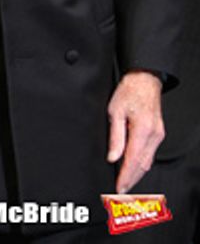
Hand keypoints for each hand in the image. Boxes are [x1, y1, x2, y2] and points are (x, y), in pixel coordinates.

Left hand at [107, 70, 163, 192]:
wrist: (144, 81)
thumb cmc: (128, 92)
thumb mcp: (114, 111)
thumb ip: (115, 137)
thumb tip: (112, 157)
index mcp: (142, 130)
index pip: (133, 161)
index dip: (126, 176)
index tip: (119, 187)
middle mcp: (154, 136)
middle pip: (143, 165)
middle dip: (132, 180)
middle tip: (121, 190)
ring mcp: (158, 135)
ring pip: (148, 162)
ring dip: (137, 174)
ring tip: (125, 183)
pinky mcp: (158, 134)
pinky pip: (150, 154)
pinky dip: (142, 164)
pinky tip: (134, 167)